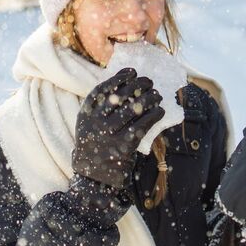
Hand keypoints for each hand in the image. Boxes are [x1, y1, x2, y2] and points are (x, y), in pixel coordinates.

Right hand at [72, 68, 164, 190]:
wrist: (94, 174)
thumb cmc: (96, 142)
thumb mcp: (89, 123)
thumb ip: (101, 106)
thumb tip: (127, 83)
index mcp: (86, 114)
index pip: (102, 89)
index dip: (118, 78)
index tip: (132, 72)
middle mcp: (95, 122)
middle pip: (120, 96)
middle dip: (137, 85)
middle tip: (149, 81)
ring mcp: (109, 134)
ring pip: (133, 109)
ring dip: (149, 98)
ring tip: (157, 94)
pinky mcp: (123, 146)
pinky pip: (142, 125)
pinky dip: (153, 115)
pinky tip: (160, 110)